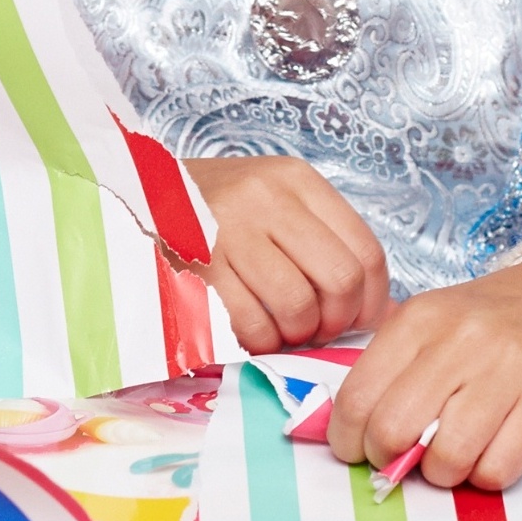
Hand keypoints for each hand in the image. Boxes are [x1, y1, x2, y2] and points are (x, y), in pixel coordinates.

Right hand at [188, 155, 392, 350]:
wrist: (136, 195)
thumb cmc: (216, 210)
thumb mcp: (275, 204)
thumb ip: (327, 246)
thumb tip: (385, 313)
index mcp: (296, 180)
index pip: (365, 251)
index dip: (370, 301)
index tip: (355, 318)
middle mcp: (266, 198)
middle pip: (339, 280)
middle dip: (335, 321)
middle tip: (316, 328)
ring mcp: (229, 230)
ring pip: (297, 306)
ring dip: (295, 334)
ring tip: (280, 328)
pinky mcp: (197, 265)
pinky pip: (250, 322)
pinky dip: (259, 340)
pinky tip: (250, 330)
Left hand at [324, 259, 521, 491]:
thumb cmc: (497, 323)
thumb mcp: (436, 325)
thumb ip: (394, 370)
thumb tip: (354, 436)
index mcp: (420, 319)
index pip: (358, 397)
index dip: (349, 439)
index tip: (360, 448)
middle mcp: (460, 340)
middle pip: (393, 430)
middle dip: (389, 460)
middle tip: (405, 457)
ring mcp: (506, 370)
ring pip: (446, 459)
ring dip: (443, 473)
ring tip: (454, 455)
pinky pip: (497, 470)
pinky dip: (487, 476)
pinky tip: (492, 452)